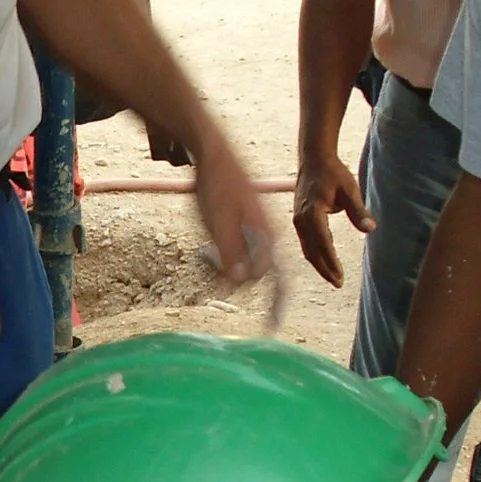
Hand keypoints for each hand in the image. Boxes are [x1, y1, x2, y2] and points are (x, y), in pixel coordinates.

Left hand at [190, 140, 284, 316]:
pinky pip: (235, 250)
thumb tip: (241, 282)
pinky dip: (220, 255)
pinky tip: (205, 247)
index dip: (277, 305)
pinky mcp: (243, 224)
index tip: (273, 326)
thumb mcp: (217, 222)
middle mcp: (266, 236)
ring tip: (202, 250)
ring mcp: (254, 230)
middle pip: (253, 275)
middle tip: (205, 257)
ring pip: (241, 262)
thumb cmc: (216, 187)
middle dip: (231, 278)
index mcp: (267, 237)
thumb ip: (229, 253)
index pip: (278, 280)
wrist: (213, 154)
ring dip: (222, 265)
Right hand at [291, 149, 374, 289]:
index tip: (339, 276)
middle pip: (311, 251)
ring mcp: (297, 220)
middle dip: (324, 268)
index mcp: (312, 212)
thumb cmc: (333, 173)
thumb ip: (359, 210)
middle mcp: (301, 219)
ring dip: (319, 264)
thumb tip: (370, 229)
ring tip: (332, 277)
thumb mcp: (350, 189)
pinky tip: (323, 261)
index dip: (330, 261)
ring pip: (307, 249)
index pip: (322, 243)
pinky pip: (306, 242)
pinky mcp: (298, 220)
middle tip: (338, 283)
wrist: (314, 160)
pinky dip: (314, 254)